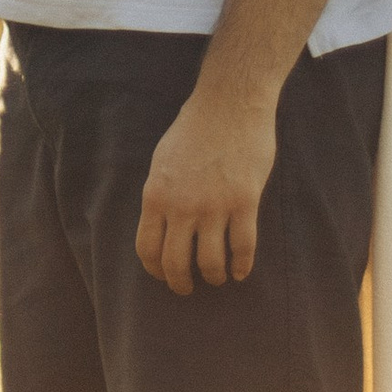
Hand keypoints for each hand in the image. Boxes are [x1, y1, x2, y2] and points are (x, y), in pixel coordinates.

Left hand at [136, 88, 274, 293]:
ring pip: (210, 262)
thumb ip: (161, 194)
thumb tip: (162, 224)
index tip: (164, 276)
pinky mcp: (244, 202)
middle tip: (189, 288)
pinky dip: (241, 265)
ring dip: (214, 276)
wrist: (230, 103)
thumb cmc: (195, 127)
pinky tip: (241, 271)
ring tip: (218, 277)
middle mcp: (181, 206)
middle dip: (181, 283)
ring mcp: (214, 206)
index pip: (147, 249)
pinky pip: (242, 247)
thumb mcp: (163, 160)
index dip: (155, 270)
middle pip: (176, 263)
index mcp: (156, 195)